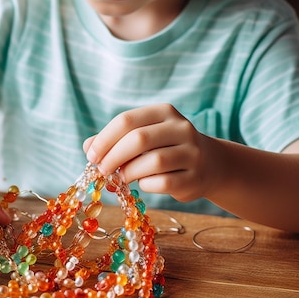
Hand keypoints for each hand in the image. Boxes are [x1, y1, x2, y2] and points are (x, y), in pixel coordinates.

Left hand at [83, 103, 214, 201]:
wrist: (210, 164)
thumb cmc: (165, 148)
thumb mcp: (143, 136)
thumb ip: (115, 139)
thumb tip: (88, 146)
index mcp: (164, 112)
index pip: (127, 120)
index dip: (104, 139)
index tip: (91, 155)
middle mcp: (181, 128)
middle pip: (138, 139)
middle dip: (113, 156)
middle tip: (102, 170)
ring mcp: (192, 153)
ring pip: (153, 161)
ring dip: (129, 173)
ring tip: (121, 178)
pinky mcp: (195, 177)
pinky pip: (163, 183)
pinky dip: (146, 185)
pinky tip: (143, 184)